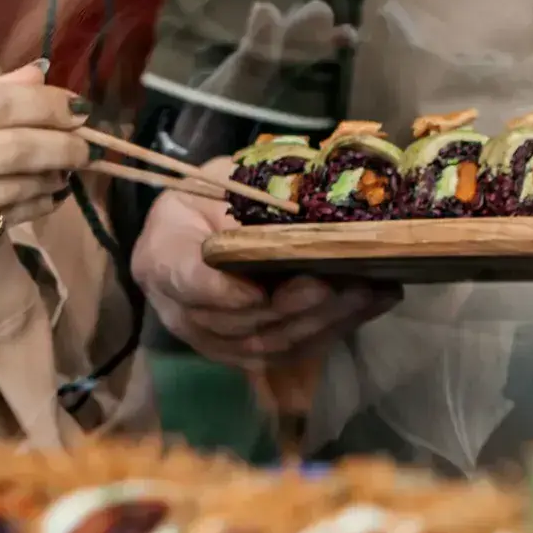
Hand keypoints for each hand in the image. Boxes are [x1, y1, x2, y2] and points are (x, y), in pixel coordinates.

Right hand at [0, 79, 91, 296]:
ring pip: (7, 187)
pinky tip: (46, 195)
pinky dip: (31, 206)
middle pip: (3, 144)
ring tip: (70, 165)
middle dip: (60, 141)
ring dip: (52, 175)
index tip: (75, 104)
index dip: (37, 102)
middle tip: (89, 140)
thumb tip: (36, 74)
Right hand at [132, 168, 397, 416]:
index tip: (256, 292)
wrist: (197, 230)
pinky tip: (370, 303)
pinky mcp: (246, 353)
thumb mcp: (221, 178)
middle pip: (237, 322)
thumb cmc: (211, 197)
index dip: (221, 293)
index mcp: (162, 256)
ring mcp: (213, 339)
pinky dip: (335, 329)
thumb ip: (251, 193)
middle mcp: (180, 310)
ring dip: (322, 321)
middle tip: (335, 284)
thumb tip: (312, 194)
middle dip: (292, 306)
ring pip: (269, 344)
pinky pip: (291, 352)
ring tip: (364, 292)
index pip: (185, 281)